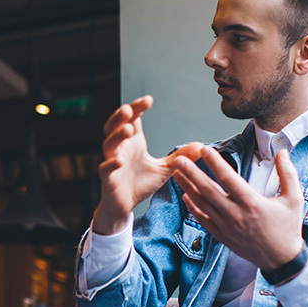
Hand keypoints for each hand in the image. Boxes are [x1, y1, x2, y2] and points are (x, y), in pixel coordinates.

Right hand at [93, 95, 203, 234]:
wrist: (125, 206)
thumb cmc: (140, 183)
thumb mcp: (164, 169)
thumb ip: (179, 157)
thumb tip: (201, 146)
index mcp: (133, 142)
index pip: (132, 119)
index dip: (137, 108)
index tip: (148, 100)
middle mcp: (120, 148)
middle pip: (115, 126)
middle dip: (121, 117)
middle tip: (129, 109)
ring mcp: (112, 162)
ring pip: (109, 144)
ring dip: (117, 136)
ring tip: (128, 129)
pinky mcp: (108, 179)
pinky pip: (106, 168)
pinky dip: (112, 164)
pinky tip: (120, 160)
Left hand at [172, 147, 303, 270]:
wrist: (281, 260)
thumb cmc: (288, 228)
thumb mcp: (294, 199)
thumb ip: (288, 174)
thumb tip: (282, 152)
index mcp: (252, 203)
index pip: (228, 178)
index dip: (215, 162)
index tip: (204, 150)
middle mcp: (235, 214)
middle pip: (208, 190)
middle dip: (191, 173)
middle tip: (179, 160)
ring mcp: (226, 226)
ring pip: (201, 204)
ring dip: (187, 187)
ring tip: (177, 173)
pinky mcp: (221, 236)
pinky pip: (202, 219)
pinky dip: (192, 207)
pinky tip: (185, 195)